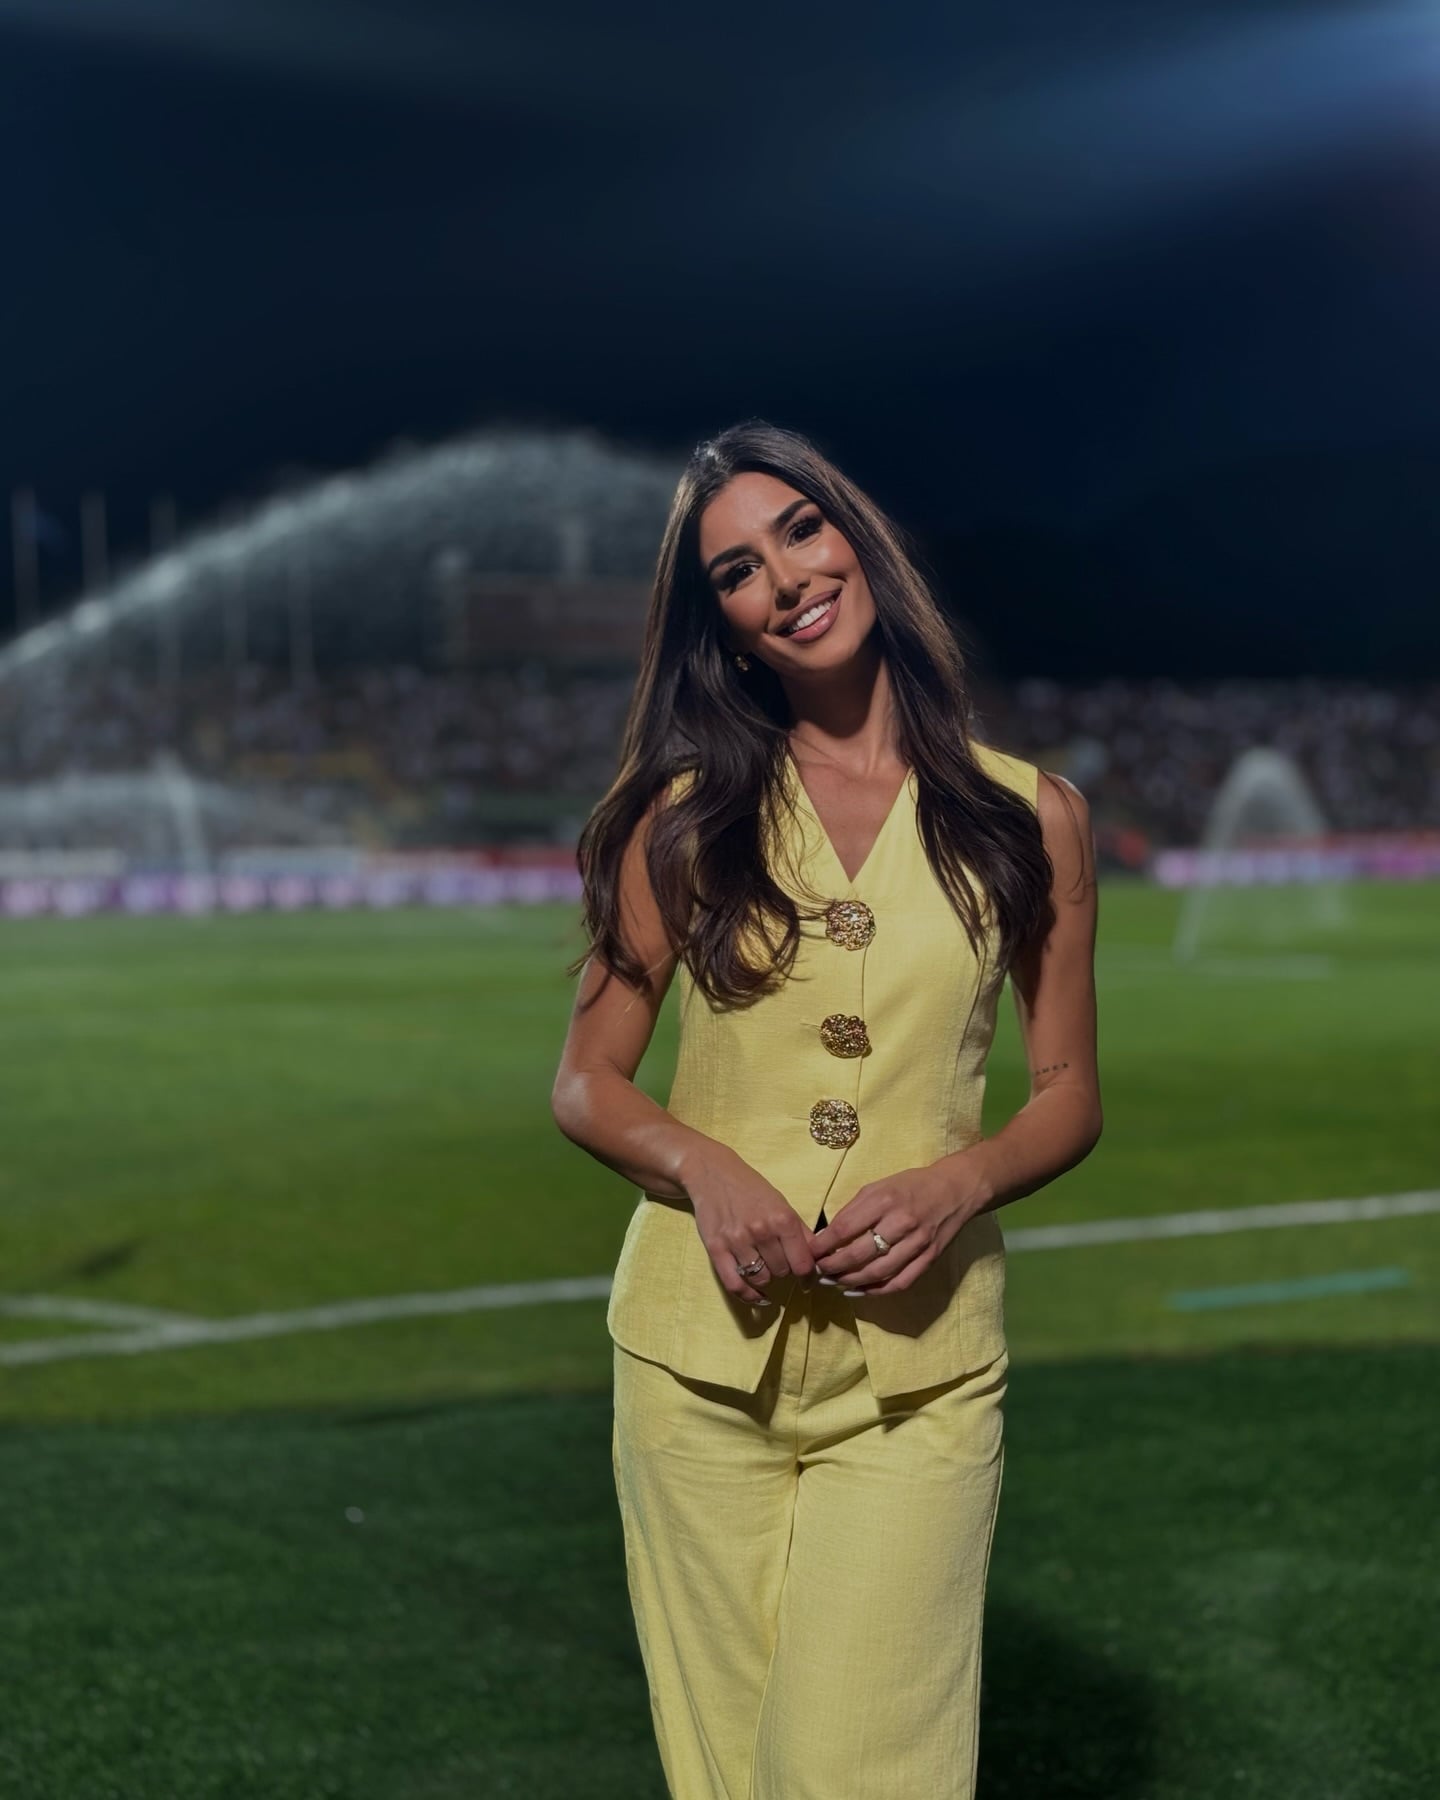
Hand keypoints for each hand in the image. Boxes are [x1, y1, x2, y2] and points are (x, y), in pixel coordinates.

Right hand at [683, 1144, 819, 1305]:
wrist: (713, 1174)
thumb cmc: (751, 1189)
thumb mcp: (782, 1204)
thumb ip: (801, 1232)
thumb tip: (820, 1258)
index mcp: (782, 1219)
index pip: (803, 1264)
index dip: (808, 1276)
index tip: (808, 1281)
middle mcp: (761, 1230)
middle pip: (783, 1272)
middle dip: (784, 1269)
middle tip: (778, 1259)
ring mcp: (737, 1241)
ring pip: (762, 1278)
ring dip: (766, 1277)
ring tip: (763, 1265)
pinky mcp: (716, 1248)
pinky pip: (734, 1284)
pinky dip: (748, 1295)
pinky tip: (756, 1294)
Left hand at [810, 1160, 981, 1295]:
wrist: (955, 1190)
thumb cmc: (911, 1186)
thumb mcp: (877, 1187)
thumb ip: (853, 1210)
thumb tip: (826, 1236)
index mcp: (884, 1200)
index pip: (844, 1229)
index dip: (823, 1246)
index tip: (810, 1253)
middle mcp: (901, 1223)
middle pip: (858, 1255)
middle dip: (832, 1268)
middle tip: (818, 1273)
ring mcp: (917, 1244)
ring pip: (877, 1273)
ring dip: (850, 1282)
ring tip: (833, 1283)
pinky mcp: (929, 1259)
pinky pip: (899, 1282)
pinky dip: (876, 1291)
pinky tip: (859, 1291)